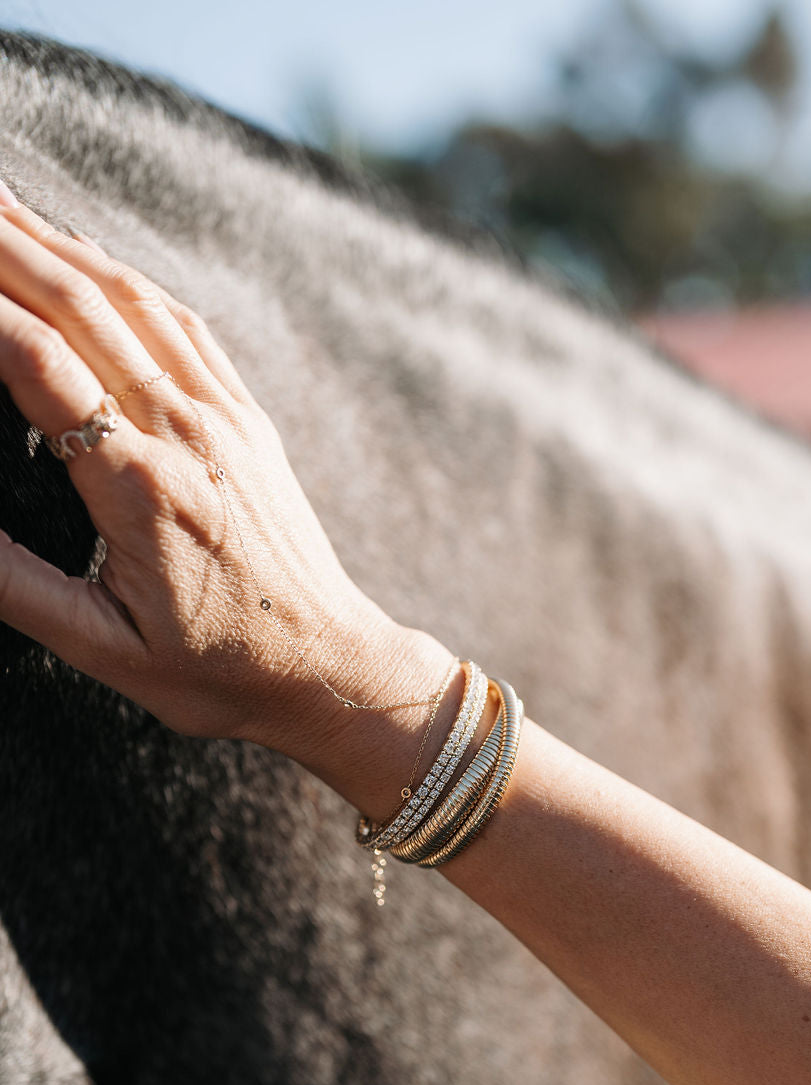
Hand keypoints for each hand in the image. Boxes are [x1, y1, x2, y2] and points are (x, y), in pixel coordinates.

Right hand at [0, 194, 450, 790]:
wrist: (330, 667)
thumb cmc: (218, 671)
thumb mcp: (105, 651)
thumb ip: (15, 586)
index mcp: (140, 488)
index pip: (36, 361)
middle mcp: (186, 433)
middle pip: (79, 303)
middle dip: (4, 238)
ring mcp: (224, 417)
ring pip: (131, 299)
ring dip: (57, 238)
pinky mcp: (248, 418)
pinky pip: (183, 323)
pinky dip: (124, 274)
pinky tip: (87, 252)